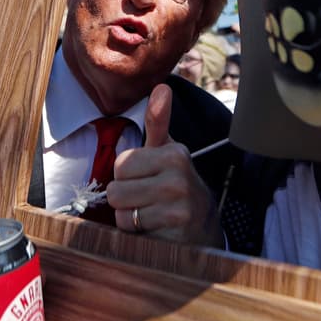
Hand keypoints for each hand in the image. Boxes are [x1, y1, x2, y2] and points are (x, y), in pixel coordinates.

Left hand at [107, 84, 222, 246]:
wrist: (204, 225)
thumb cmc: (176, 184)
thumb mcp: (167, 152)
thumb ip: (158, 121)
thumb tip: (161, 86)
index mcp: (174, 154)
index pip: (121, 164)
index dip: (126, 175)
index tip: (146, 178)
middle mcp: (179, 178)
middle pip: (116, 190)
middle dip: (126, 198)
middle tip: (147, 199)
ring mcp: (178, 207)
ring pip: (122, 213)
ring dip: (130, 217)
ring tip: (150, 213)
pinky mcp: (174, 233)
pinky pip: (132, 232)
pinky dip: (137, 234)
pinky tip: (155, 228)